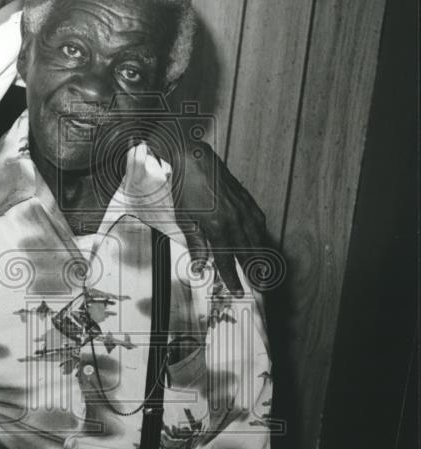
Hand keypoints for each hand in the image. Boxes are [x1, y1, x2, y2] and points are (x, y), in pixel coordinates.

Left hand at [173, 141, 266, 295]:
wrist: (193, 158)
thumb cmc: (184, 187)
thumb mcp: (184, 218)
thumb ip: (195, 243)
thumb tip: (199, 266)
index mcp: (217, 227)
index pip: (227, 259)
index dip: (232, 277)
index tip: (237, 291)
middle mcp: (235, 219)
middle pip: (247, 252)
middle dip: (254, 272)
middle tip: (260, 287)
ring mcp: (243, 208)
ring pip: (256, 238)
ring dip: (261, 256)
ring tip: (264, 270)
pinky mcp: (246, 199)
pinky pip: (258, 221)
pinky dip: (260, 233)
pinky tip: (260, 239)